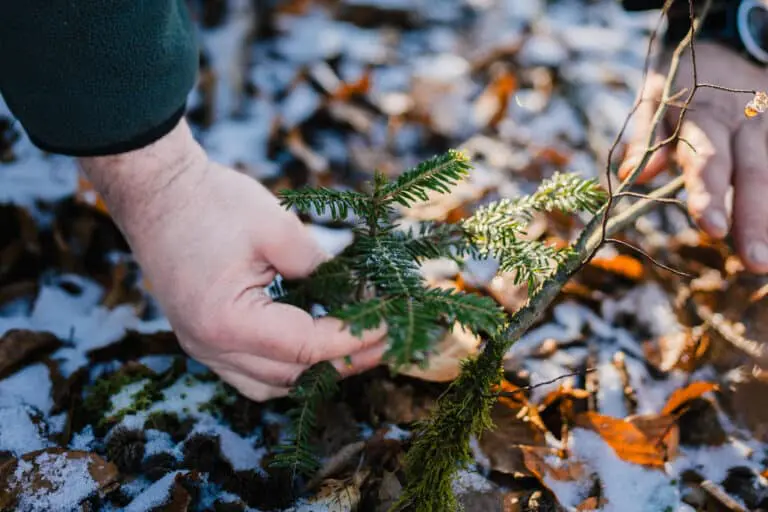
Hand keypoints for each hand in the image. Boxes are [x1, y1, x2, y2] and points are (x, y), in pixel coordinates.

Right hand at [78, 120, 386, 400]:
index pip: (308, 346)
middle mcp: (210, 347)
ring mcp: (201, 347)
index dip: (355, 337)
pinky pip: (251, 372)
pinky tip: (314, 344)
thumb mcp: (276, 227)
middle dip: (343, 360)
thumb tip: (358, 293)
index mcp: (228, 322)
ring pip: (270, 383)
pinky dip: (288, 365)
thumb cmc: (211, 202)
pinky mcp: (201, 338)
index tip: (392, 324)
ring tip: (355, 347)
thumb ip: (320, 266)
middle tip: (386, 340)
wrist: (155, 191)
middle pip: (290, 375)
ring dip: (315, 370)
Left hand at [619, 42, 767, 272]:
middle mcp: (742, 123)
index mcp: (701, 115)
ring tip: (764, 260)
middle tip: (754, 261)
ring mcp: (767, 127)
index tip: (710, 227)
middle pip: (751, 172)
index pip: (704, 157)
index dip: (708, 192)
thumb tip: (634, 174)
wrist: (730, 43)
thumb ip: (645, 136)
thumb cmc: (680, 83)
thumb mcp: (654, 97)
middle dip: (753, 218)